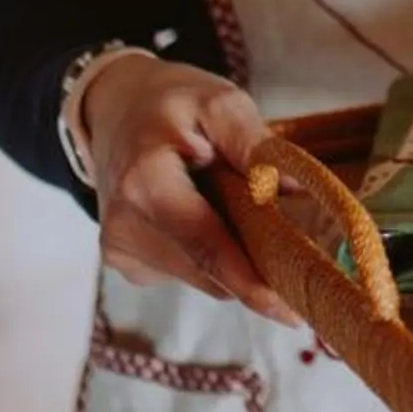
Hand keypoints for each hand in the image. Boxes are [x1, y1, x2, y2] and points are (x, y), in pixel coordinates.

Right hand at [81, 55, 298, 326]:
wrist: (114, 110)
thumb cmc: (173, 104)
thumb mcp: (219, 103)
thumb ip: (255, 145)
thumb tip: (296, 189)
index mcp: (145, 183)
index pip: (205, 245)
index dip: (250, 281)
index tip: (292, 309)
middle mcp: (124, 227)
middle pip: (209, 270)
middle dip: (257, 264)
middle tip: (297, 245)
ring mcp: (121, 250)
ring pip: (203, 277)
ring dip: (234, 255)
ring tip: (236, 207)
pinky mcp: (126, 262)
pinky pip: (189, 271)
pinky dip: (212, 254)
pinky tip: (209, 216)